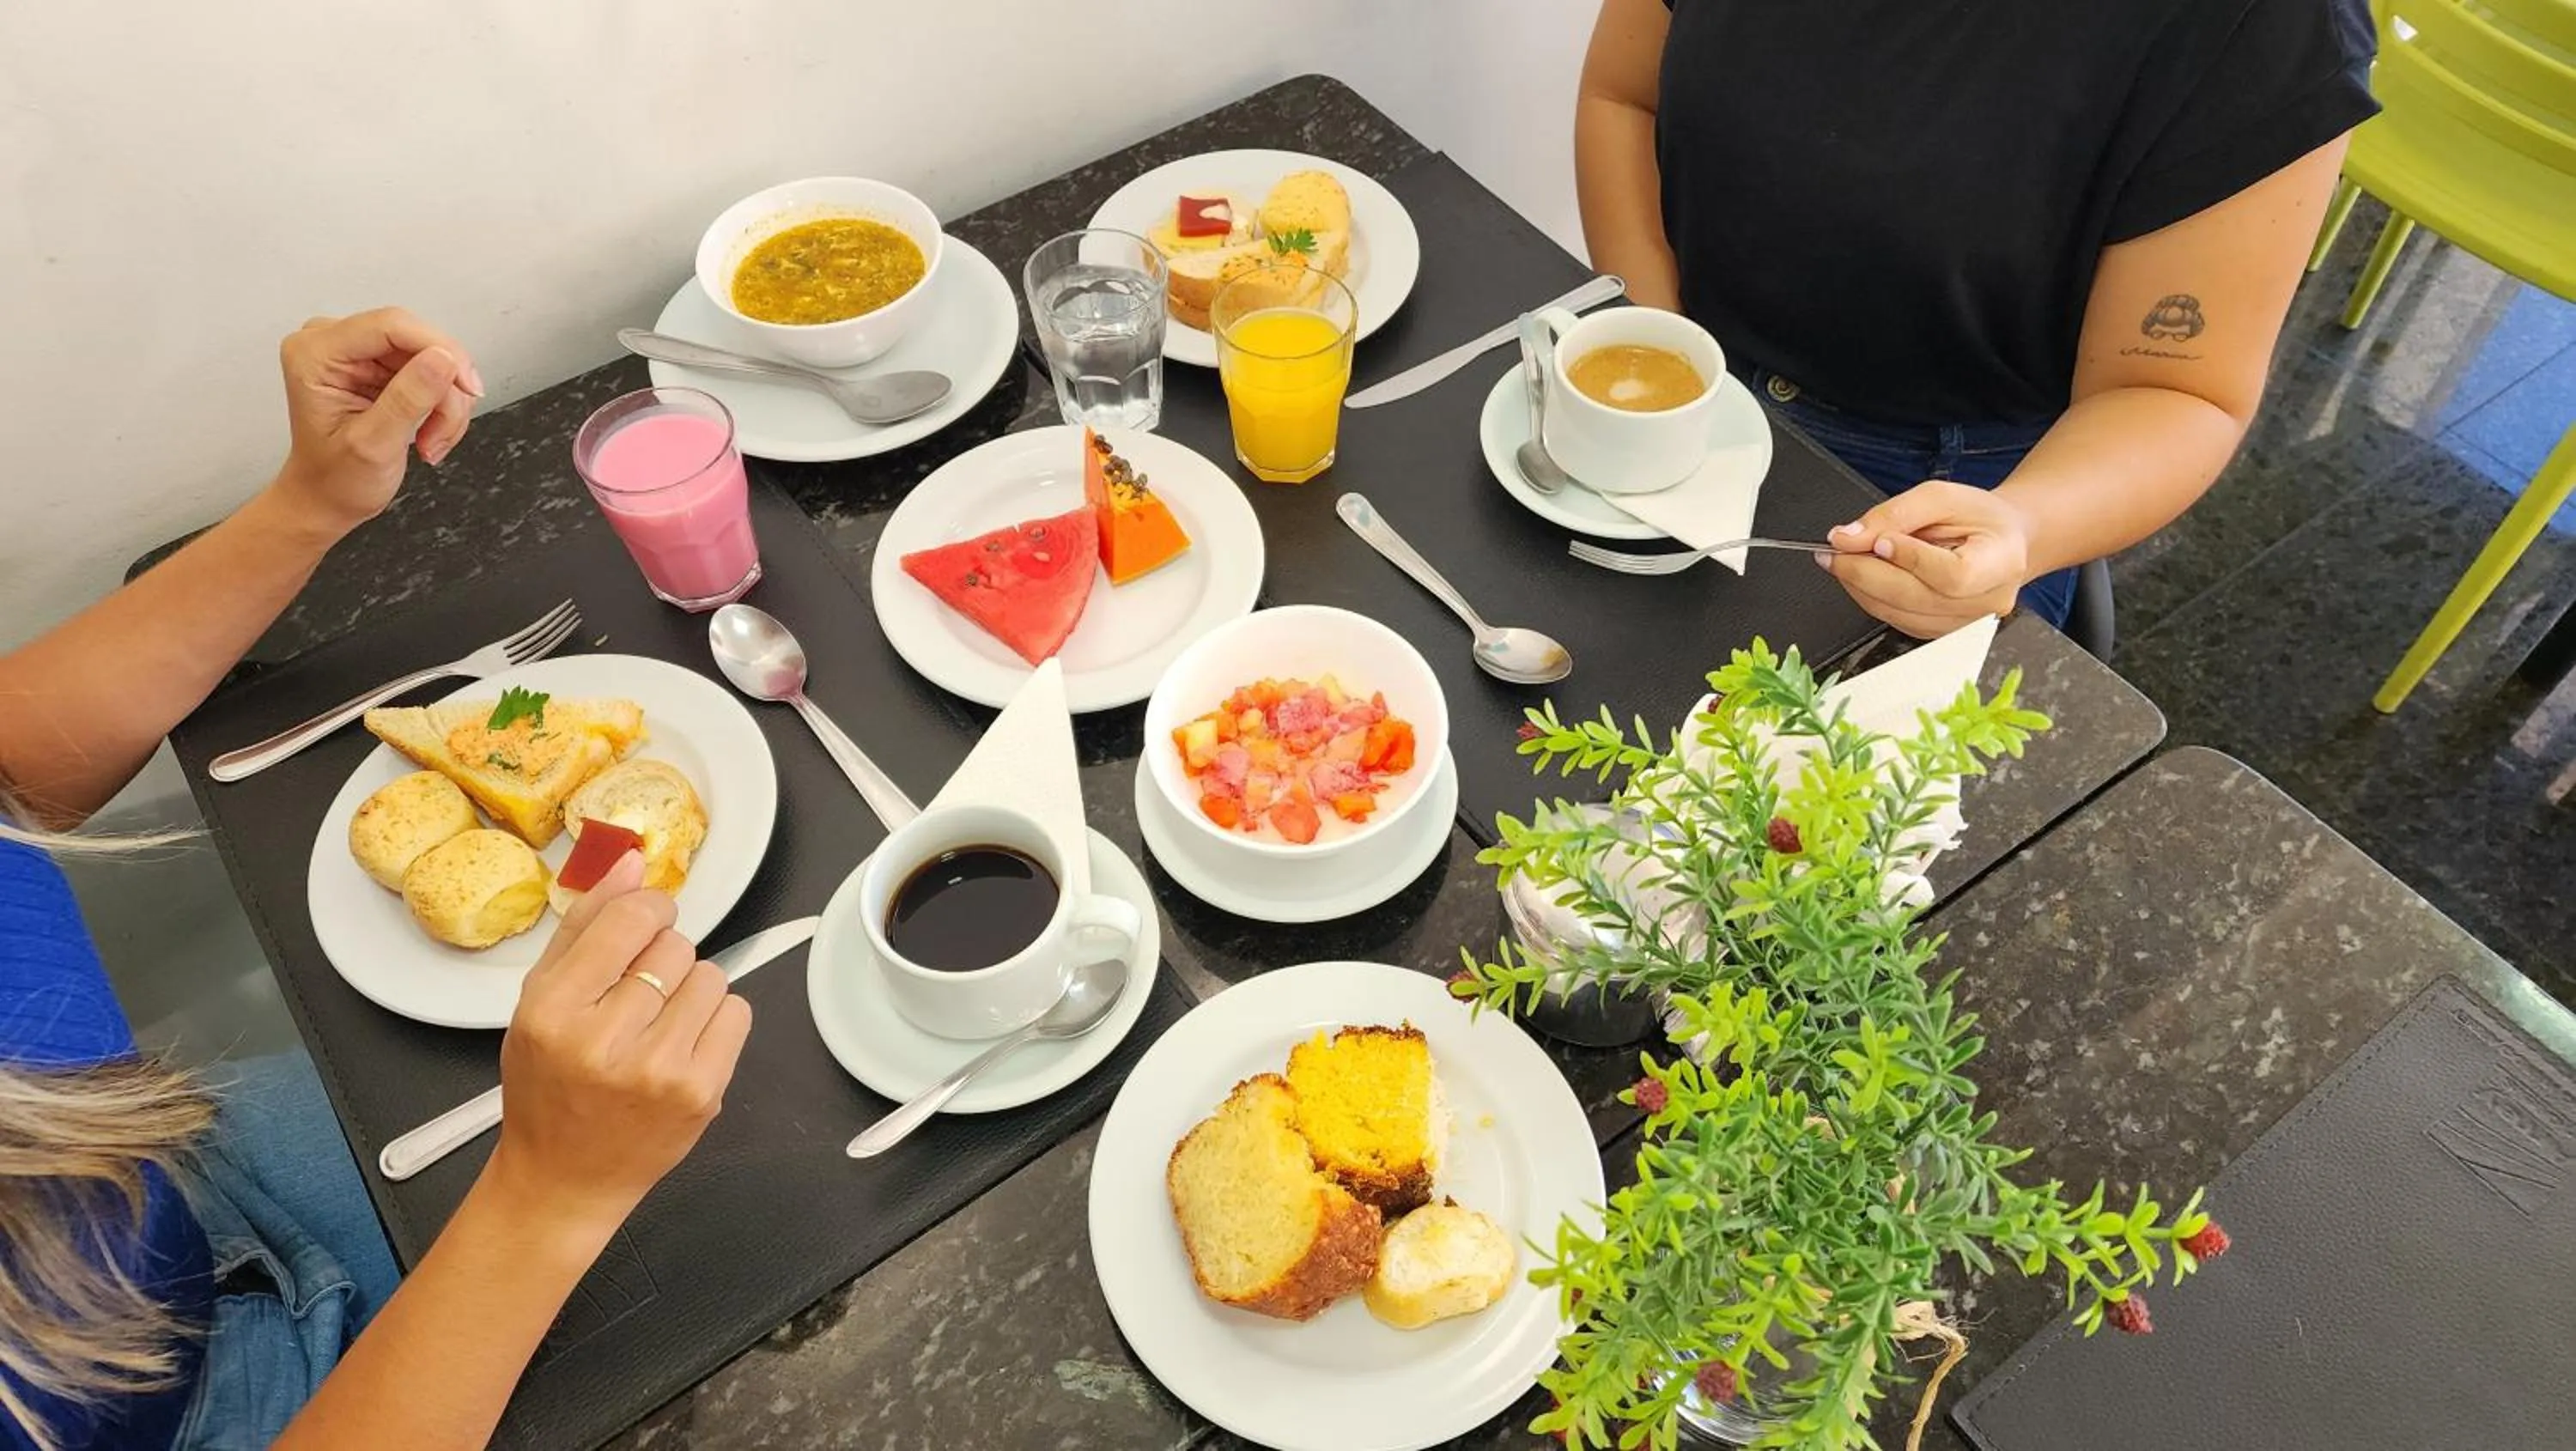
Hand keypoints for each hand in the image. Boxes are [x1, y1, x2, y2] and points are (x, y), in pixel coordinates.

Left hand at [268, 308, 484, 537]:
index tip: (468, 387)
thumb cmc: (336, 480)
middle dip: (444, 386)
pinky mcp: (378, 364)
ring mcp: (357, 351)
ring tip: (433, 442)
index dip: (439, 349)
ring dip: (446, 402)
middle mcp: (332, 341)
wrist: (327, 499)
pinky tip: (430, 431)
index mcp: (315, 353)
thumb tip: (445, 359)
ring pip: (431, 356)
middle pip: (416, 339)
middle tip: (444, 432)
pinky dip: (442, 404)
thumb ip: (407, 399)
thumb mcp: (373, 445)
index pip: (390, 326)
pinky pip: (431, 369)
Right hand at [484, 854, 751, 1237]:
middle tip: (637, 998)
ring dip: (692, 990)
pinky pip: (738, 1014)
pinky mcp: (701, 1093)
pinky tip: (682, 1045)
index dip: (649, 911)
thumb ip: (584, 925)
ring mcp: (658, 1071)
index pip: (631, 920)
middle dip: (663, 960)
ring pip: (712, 976)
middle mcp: (605, 1040)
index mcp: (554, 1010)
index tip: (644, 925)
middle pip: (676, 946)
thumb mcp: (539, 1000)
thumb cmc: (549, 1084)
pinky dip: (716, 1022)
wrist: (565, 1178)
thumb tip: (632, 862)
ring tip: (657, 1025)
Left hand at [1817, 480, 2033, 637]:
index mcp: (2001, 563)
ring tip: (1843, 559)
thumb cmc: (1977, 517)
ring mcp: (1965, 624)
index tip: (1879, 540)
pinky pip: (1897, 621)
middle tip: (1834, 550)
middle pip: (1917, 599)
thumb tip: (1848, 538)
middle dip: (1865, 573)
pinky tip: (1863, 576)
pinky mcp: (1942, 633)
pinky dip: (1872, 598)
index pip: (1953, 575)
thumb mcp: (1941, 496)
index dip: (1911, 560)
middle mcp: (1987, 602)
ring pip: (1900, 614)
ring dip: (1861, 587)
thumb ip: (1894, 514)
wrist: (2000, 541)